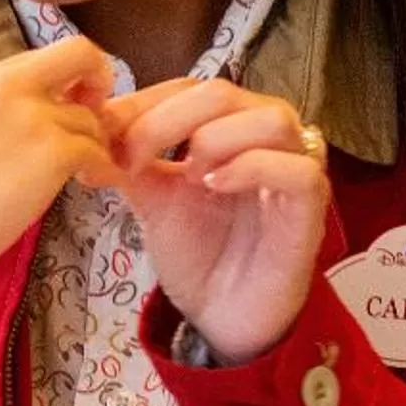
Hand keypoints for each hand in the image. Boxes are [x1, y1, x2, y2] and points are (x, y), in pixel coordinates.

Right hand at [0, 39, 118, 272]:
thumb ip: (1, 104)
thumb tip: (49, 103)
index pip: (46, 55)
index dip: (69, 75)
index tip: (71, 103)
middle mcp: (9, 87)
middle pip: (81, 53)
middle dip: (101, 79)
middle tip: (95, 118)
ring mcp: (34, 118)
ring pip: (91, 118)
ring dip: (94, 143)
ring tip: (81, 169)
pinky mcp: (54, 153)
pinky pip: (97, 151)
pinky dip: (102, 167)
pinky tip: (91, 181)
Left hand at [101, 78, 328, 364]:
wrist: (222, 318)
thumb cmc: (198, 254)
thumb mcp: (153, 200)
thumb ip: (131, 160)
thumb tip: (92, 125)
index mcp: (230, 125)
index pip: (191, 88)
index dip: (144, 102)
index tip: (102, 129)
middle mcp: (267, 136)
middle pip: (224, 93)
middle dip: (166, 119)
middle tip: (132, 156)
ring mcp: (296, 167)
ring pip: (272, 118)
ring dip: (217, 138)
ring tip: (187, 174)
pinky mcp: (312, 206)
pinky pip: (300, 169)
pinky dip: (253, 167)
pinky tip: (215, 186)